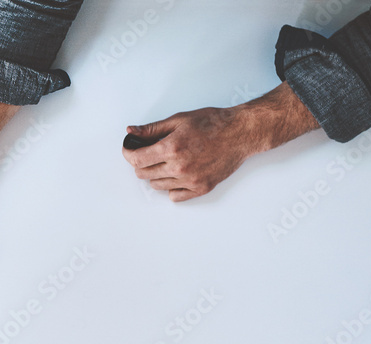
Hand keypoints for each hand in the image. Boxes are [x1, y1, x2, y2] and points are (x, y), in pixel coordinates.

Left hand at [122, 107, 252, 201]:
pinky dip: (172, 188)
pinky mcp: (201, 188)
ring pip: (157, 186)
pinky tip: (177, 175)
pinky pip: (175, 196)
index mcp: (171, 148)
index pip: (136, 160)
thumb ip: (152, 129)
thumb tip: (131, 131)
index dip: (128, 154)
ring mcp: (190, 180)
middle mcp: (179, 167)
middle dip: (142, 164)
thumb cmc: (213, 124)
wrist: (241, 133)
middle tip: (149, 154)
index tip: (129, 150)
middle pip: (144, 174)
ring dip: (156, 175)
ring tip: (167, 162)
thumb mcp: (179, 120)